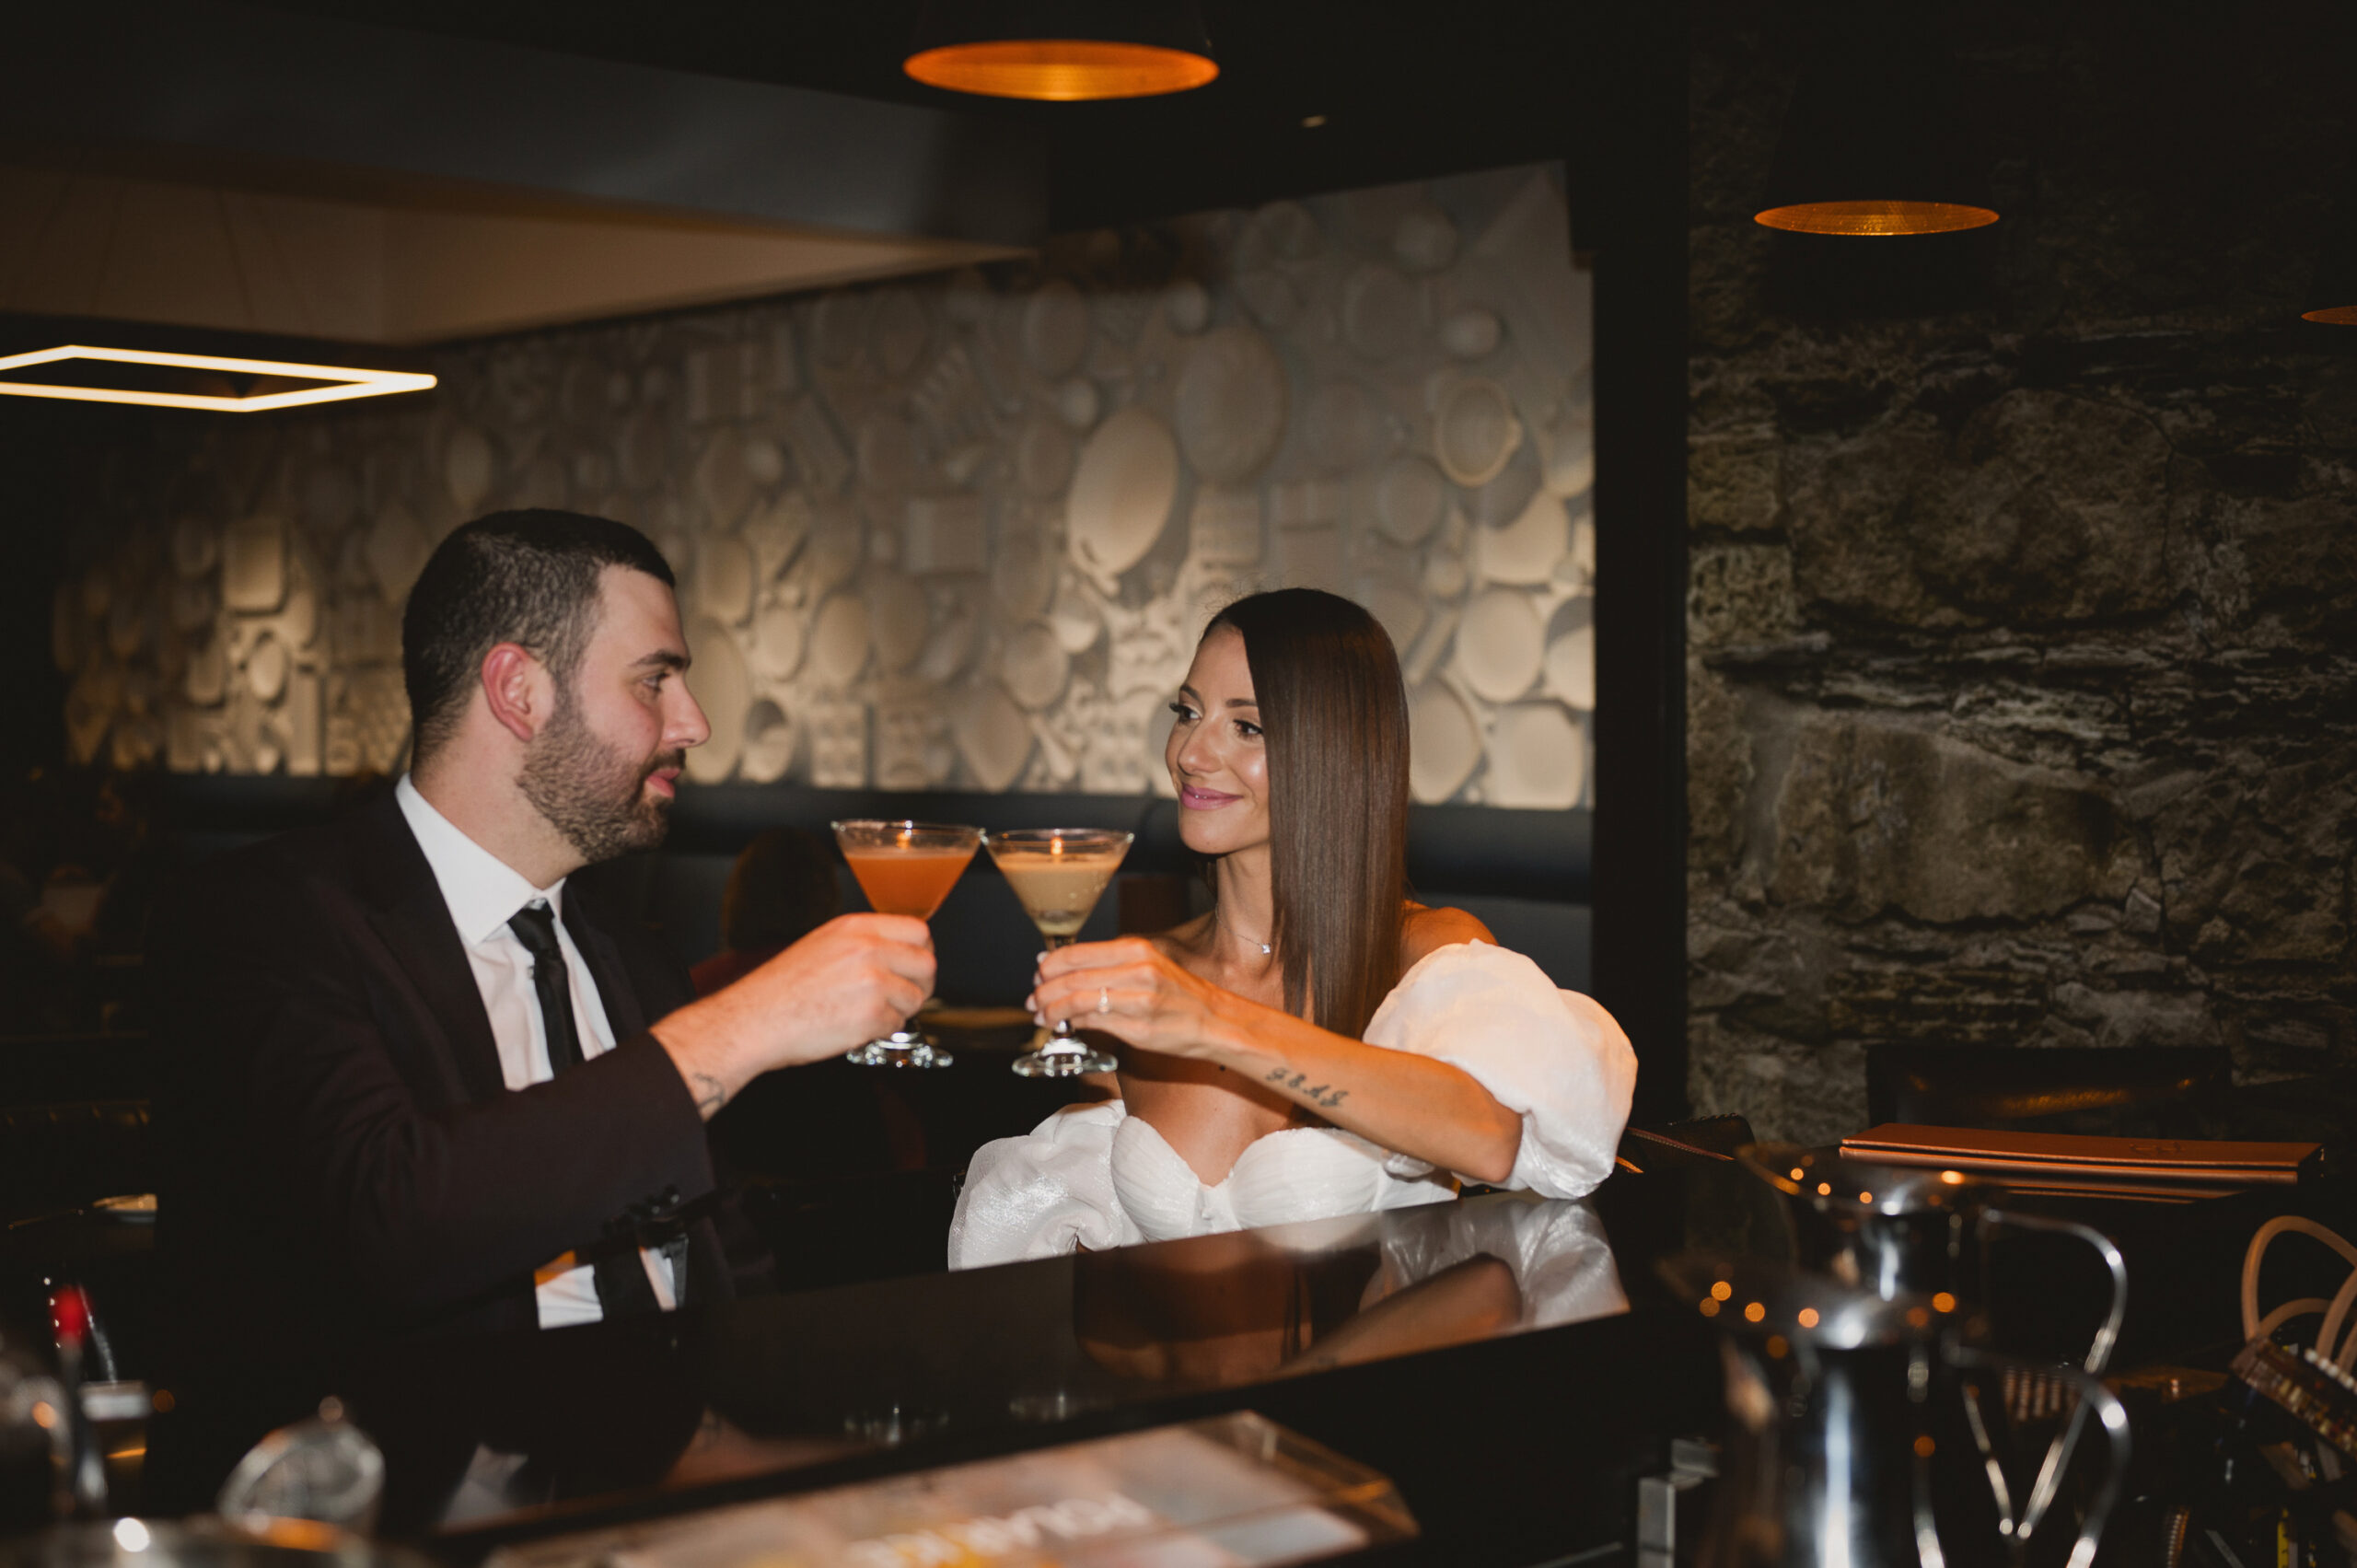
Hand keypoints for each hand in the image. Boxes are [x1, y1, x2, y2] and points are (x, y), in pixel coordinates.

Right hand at [654, 914, 933, 1115]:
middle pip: (927, 964)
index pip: (918, 930)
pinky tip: (853, 1026)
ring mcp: (873, 981)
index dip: (921, 952)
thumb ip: (863, 943)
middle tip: (904, 996)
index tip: (914, 966)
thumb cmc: (781, 988)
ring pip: (915, 998)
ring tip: (867, 1013)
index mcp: (856, 928)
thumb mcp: (824, 944)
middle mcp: (868, 949)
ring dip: (898, 1011)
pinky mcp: (871, 1015)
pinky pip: (897, 1025)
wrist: (755, 1019)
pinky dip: (880, 1031)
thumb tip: (897, 952)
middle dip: (920, 984)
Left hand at [1029, 937, 1230, 1060]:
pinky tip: (1066, 1026)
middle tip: (1033, 999)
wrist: (1216, 1020)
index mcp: (1136, 950)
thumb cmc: (1180, 994)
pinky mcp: (1139, 1030)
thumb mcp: (1147, 965)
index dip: (1050, 965)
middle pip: (1073, 977)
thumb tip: (1066, 971)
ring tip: (1042, 1017)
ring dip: (1052, 1010)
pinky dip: (1073, 1024)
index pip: (1077, 953)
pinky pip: (1094, 1023)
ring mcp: (1139, 1001)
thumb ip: (1110, 966)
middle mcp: (1137, 971)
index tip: (1038, 975)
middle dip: (1044, 990)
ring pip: (1078, 1001)